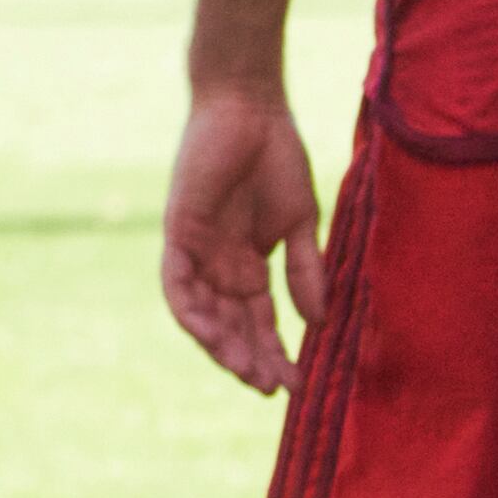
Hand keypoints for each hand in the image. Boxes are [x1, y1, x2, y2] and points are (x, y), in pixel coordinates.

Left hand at [162, 88, 325, 398]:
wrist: (252, 110)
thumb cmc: (278, 158)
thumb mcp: (301, 222)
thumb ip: (306, 271)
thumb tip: (319, 323)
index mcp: (249, 265)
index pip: (260, 320)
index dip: (276, 352)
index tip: (297, 381)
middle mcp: (219, 267)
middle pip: (232, 326)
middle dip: (250, 359)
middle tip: (270, 387)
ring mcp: (196, 254)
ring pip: (203, 316)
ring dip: (222, 346)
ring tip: (246, 371)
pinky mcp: (178, 236)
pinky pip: (178, 287)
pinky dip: (193, 313)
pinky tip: (213, 335)